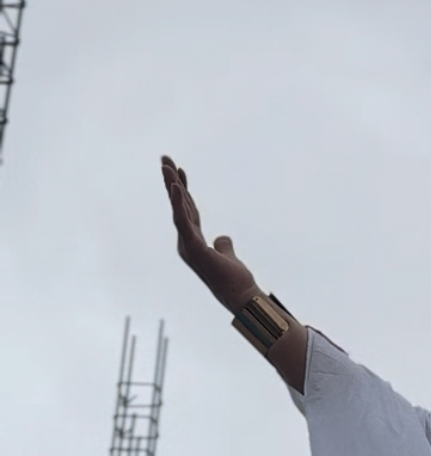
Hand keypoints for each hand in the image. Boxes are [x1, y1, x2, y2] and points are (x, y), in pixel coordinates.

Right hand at [162, 155, 257, 313]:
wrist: (240, 296)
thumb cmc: (235, 280)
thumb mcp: (228, 255)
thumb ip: (223, 245)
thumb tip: (221, 237)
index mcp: (193, 242)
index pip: (187, 210)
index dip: (183, 190)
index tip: (180, 169)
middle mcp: (186, 242)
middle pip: (179, 205)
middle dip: (172, 181)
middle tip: (164, 158)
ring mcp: (188, 245)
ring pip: (178, 209)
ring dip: (172, 186)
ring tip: (166, 165)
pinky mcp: (193, 248)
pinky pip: (184, 220)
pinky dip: (180, 203)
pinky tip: (177, 186)